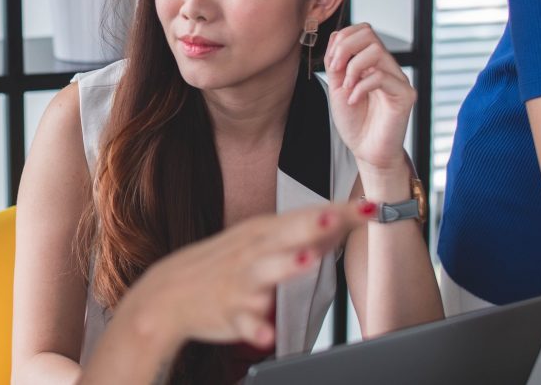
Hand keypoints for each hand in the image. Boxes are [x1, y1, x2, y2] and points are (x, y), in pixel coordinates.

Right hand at [116, 202, 372, 351]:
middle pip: (285, 234)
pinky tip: (266, 335)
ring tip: (306, 260)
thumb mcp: (258, 241)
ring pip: (263, 273)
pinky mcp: (228, 312)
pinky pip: (243, 323)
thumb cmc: (220, 265)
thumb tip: (342, 221)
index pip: (307, 216)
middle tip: (337, 216)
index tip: (372, 206)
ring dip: (285, 265)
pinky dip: (254, 328)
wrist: (168, 293)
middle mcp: (252, 252)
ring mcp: (240, 282)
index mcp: (263, 232)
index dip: (340, 212)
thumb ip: (300, 234)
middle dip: (310, 225)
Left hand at [323, 23, 415, 174]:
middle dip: (345, 48)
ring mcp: (398, 79)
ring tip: (346, 88)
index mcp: (372, 62)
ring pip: (376, 51)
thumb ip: (337, 63)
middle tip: (336, 71)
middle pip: (369, 33)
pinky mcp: (405, 95)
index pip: (362, 30)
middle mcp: (388, 66)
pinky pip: (382, 77)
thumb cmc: (354, 121)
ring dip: (353, 67)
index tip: (331, 63)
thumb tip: (337, 37)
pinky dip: (361, 87)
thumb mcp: (337, 87)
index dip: (342, 39)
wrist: (366, 150)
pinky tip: (353, 101)